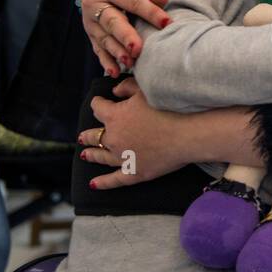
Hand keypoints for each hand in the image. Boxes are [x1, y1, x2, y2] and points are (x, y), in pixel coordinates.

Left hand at [78, 77, 192, 188]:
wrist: (187, 134)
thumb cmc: (168, 109)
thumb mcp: (146, 90)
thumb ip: (127, 88)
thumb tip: (115, 91)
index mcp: (114, 116)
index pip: (98, 108)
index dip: (98, 103)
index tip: (100, 102)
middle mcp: (114, 138)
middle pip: (95, 135)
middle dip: (89, 134)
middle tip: (84, 136)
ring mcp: (123, 157)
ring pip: (101, 156)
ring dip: (92, 154)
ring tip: (85, 154)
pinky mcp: (135, 172)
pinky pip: (114, 179)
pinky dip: (103, 182)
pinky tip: (94, 183)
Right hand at [81, 0, 169, 75]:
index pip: (132, 1)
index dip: (150, 12)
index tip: (167, 23)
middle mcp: (94, 3)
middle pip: (112, 22)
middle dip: (125, 37)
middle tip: (138, 49)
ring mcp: (89, 20)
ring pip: (104, 38)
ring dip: (116, 52)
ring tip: (130, 62)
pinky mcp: (90, 32)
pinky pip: (97, 48)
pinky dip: (106, 61)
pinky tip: (115, 72)